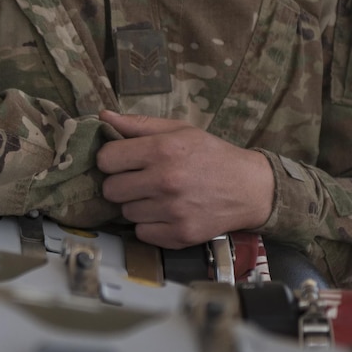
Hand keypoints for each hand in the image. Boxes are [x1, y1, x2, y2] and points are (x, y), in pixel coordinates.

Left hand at [94, 110, 275, 248]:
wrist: (248, 188)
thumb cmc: (210, 154)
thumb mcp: (179, 130)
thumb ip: (138, 124)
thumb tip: (103, 117)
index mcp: (162, 150)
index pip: (106, 159)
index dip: (111, 160)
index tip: (123, 161)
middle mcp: (165, 181)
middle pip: (110, 189)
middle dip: (121, 183)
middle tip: (140, 180)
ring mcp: (172, 211)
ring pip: (125, 212)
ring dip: (137, 204)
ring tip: (159, 196)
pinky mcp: (179, 234)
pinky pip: (141, 232)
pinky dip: (150, 225)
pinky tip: (166, 213)